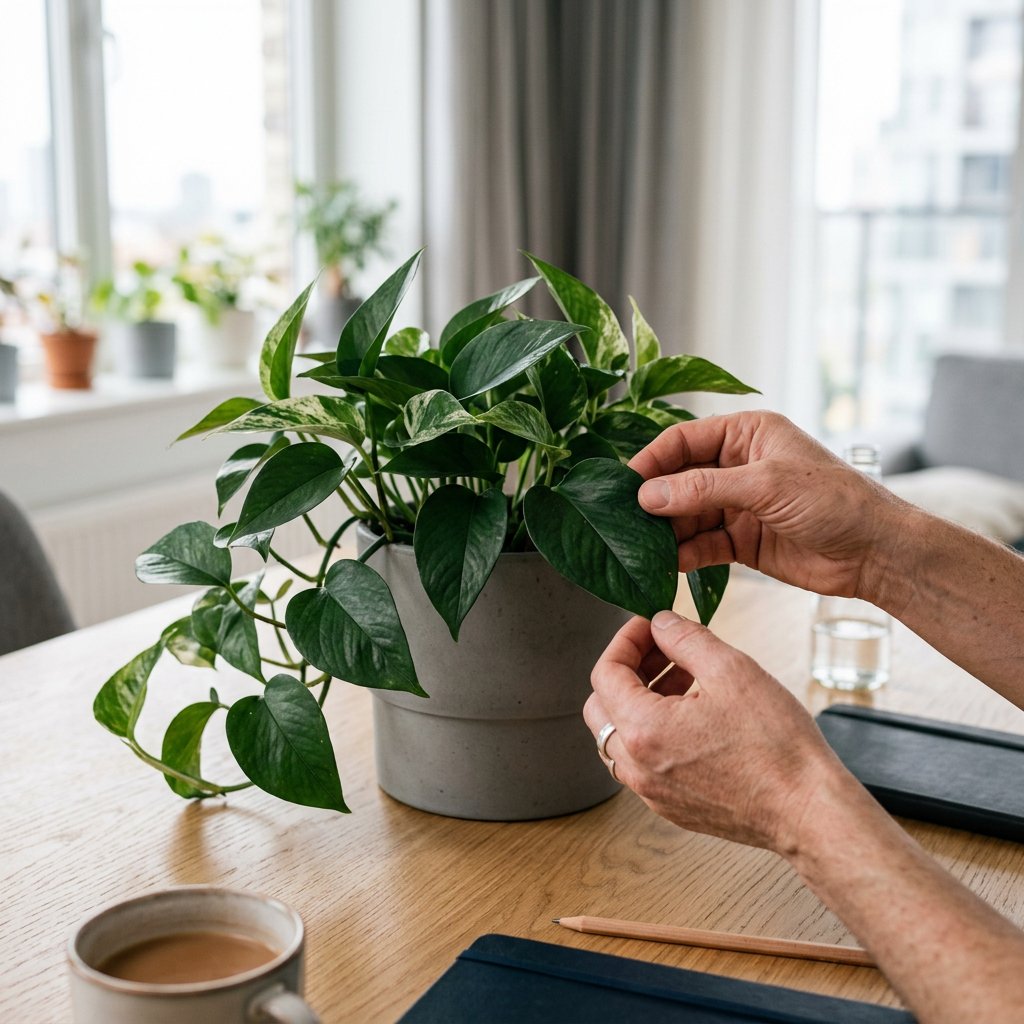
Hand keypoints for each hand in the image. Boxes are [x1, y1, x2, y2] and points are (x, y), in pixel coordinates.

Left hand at [584, 611, 846, 852]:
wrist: (809, 811)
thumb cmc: (776, 746)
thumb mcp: (731, 670)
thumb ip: (685, 638)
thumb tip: (660, 623)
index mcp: (643, 730)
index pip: (605, 673)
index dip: (625, 641)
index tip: (649, 625)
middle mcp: (638, 767)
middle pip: (602, 706)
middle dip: (629, 670)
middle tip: (664, 650)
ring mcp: (653, 792)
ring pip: (621, 736)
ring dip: (641, 700)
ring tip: (686, 678)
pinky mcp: (673, 806)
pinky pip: (643, 762)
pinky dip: (655, 731)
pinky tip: (696, 714)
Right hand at [629, 410, 905, 599]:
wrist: (875, 553)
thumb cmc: (834, 501)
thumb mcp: (766, 485)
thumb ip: (704, 489)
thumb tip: (649, 495)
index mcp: (747, 435)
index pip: (684, 440)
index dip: (652, 460)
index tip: (625, 484)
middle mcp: (738, 466)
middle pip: (681, 479)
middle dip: (655, 499)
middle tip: (625, 520)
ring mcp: (739, 505)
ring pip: (688, 515)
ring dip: (666, 530)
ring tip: (642, 546)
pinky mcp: (742, 541)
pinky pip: (703, 544)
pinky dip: (685, 554)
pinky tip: (668, 564)